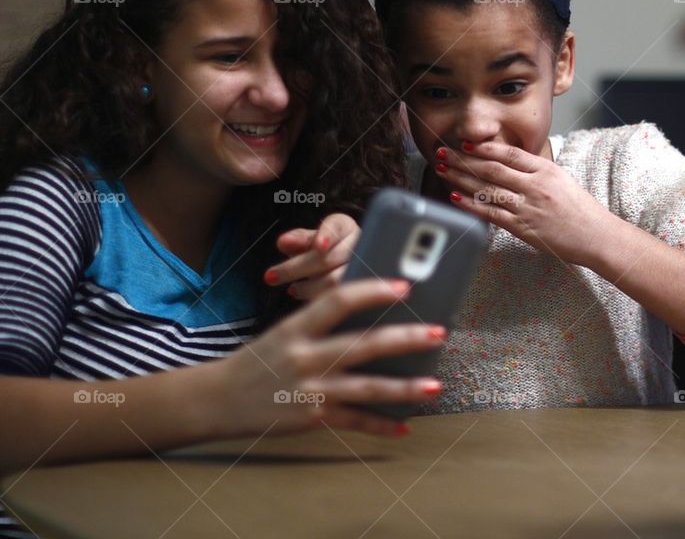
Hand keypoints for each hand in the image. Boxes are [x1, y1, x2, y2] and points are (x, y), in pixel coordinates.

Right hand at [212, 278, 445, 437]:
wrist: (217, 400)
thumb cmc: (259, 361)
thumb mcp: (284, 332)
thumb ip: (320, 322)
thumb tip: (369, 308)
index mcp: (297, 327)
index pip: (338, 301)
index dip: (373, 291)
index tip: (405, 286)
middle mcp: (304, 356)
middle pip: (363, 344)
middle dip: (405, 338)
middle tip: (438, 332)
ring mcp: (309, 389)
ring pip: (366, 387)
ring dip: (404, 388)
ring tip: (435, 386)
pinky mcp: (312, 417)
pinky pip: (354, 421)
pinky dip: (380, 425)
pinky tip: (405, 427)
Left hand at [264, 213, 360, 299]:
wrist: (349, 269)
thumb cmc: (326, 251)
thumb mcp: (311, 241)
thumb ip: (298, 240)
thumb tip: (283, 242)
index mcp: (346, 227)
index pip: (336, 227)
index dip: (327, 236)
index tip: (317, 246)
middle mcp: (360, 244)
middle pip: (330, 257)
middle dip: (298, 267)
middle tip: (270, 276)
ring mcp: (365, 267)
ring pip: (336, 280)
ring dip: (309, 286)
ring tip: (291, 289)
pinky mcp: (361, 288)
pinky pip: (337, 296)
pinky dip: (316, 296)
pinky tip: (301, 295)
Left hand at [434, 141, 613, 267]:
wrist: (596, 236)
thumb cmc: (579, 209)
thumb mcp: (560, 179)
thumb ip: (534, 170)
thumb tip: (506, 160)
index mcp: (546, 170)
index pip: (509, 154)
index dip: (484, 147)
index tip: (465, 143)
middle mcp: (535, 187)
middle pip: (492, 169)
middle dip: (463, 160)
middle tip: (443, 154)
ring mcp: (528, 208)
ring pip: (488, 190)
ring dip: (461, 179)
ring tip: (443, 172)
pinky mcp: (523, 228)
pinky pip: (491, 214)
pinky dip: (471, 205)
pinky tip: (456, 196)